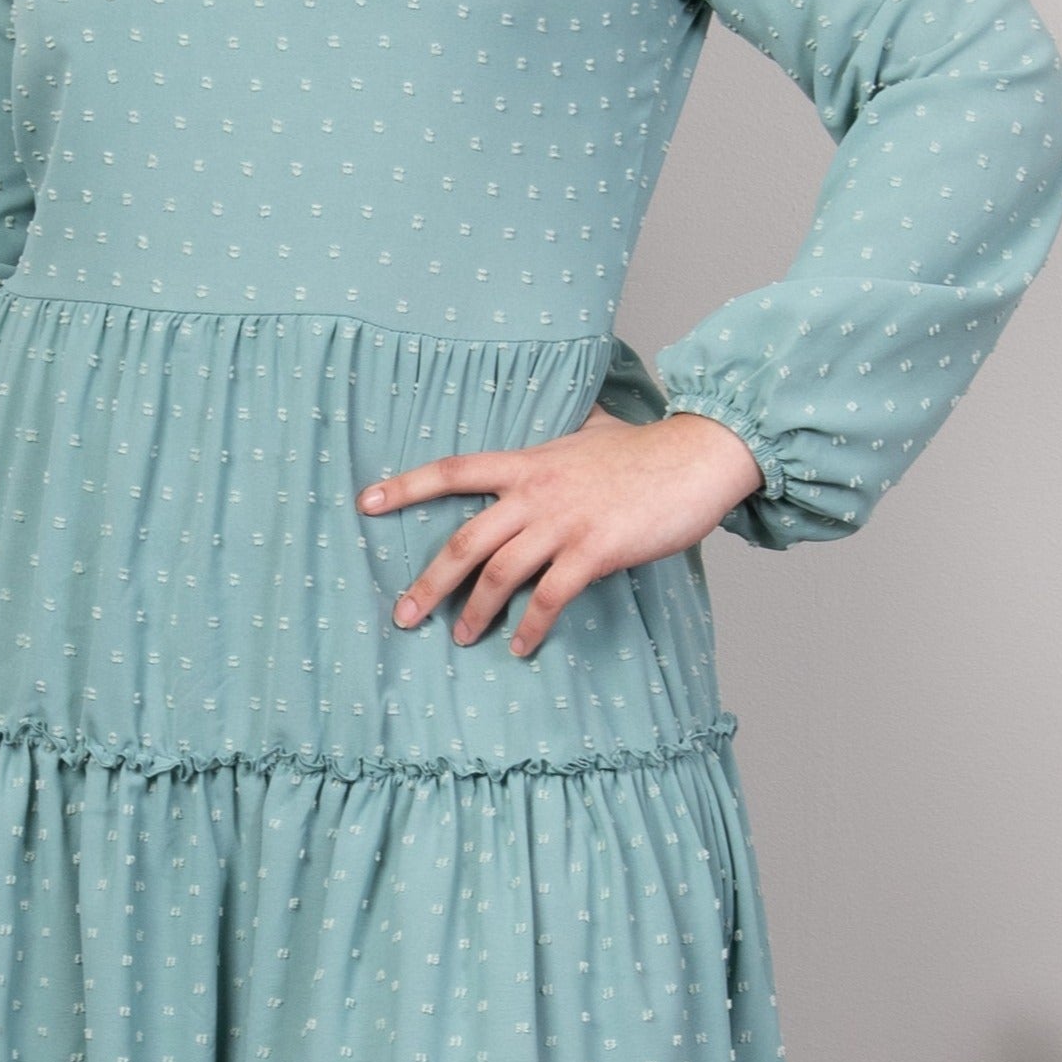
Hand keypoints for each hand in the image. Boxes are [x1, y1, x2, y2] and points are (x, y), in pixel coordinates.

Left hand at [357, 405, 765, 658]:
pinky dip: (531, 626)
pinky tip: (520, 646)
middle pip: (463, 540)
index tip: (365, 502)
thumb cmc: (646, 449)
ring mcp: (564, 522)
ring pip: (499, 574)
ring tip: (462, 639)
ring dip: (475, 614)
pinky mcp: (595, 550)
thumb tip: (575, 414)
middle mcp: (535, 492)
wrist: (696, 457)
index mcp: (528, 462)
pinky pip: (550, 597)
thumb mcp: (595, 428)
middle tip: (404, 617)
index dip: (405, 486)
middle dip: (428, 584)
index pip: (453, 470)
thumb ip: (572, 428)